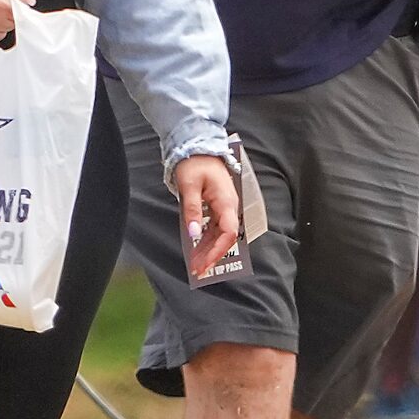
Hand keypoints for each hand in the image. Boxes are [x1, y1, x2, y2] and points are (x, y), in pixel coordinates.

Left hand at [174, 153, 241, 278]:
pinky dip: (207, 240)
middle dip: (213, 255)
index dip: (217, 250)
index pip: (228, 233)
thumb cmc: (195, 164)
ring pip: (220, 234)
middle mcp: (229, 206)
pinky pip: (216, 227)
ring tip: (197, 264)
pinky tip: (198, 248)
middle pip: (225, 237)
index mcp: (226, 202)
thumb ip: (192, 210)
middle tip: (198, 270)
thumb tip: (194, 233)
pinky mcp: (218, 206)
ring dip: (209, 249)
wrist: (199, 147)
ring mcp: (224, 207)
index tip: (204, 263)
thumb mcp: (189, 186)